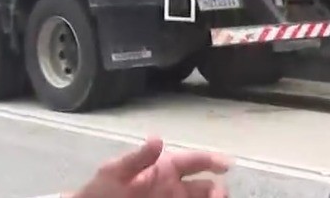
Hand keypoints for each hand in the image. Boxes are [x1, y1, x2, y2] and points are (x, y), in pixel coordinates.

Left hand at [69, 136, 230, 197]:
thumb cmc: (102, 190)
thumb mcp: (115, 172)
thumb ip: (138, 158)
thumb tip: (158, 138)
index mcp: (166, 169)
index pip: (195, 161)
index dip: (213, 160)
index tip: (227, 165)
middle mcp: (175, 187)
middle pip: (206, 187)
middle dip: (218, 191)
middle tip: (219, 197)